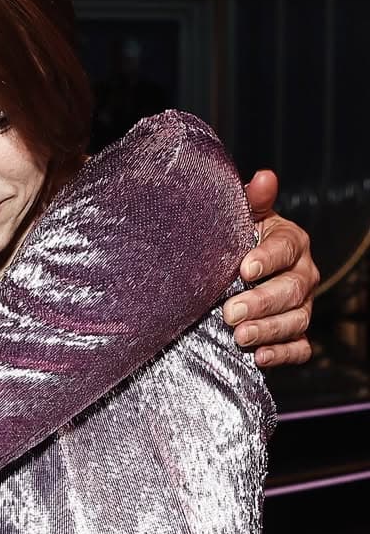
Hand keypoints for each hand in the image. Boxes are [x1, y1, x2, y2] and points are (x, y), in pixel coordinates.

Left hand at [224, 170, 317, 366]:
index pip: (287, 248)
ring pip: (297, 320)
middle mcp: (302, 275)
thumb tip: (264, 176)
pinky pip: (299, 348)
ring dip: (269, 330)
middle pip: (292, 289)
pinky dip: (283, 355)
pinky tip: (260, 357)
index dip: (268, 259)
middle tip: (231, 312)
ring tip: (240, 337)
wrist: (236, 277)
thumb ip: (252, 201)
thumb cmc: (240, 243)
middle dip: (262, 302)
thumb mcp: (242, 220)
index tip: (244, 269)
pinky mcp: (295, 335)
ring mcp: (301, 306)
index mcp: (291, 243)